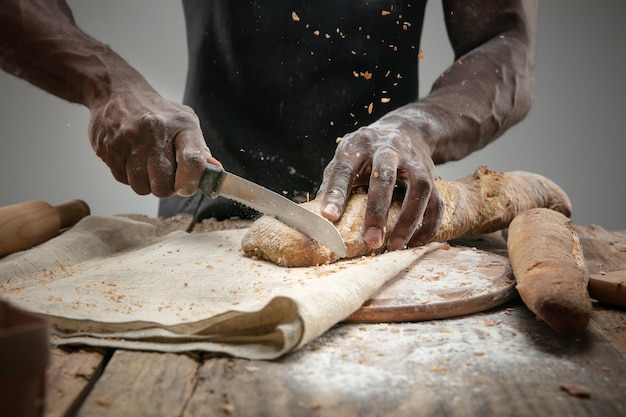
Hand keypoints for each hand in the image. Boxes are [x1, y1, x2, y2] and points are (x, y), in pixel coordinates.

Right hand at [88, 89, 219, 197]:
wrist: (116, 92)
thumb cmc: (158, 113)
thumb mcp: (185, 122)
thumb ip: (200, 150)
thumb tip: (216, 173)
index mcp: (181, 125)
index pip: (193, 162)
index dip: (191, 182)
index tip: (188, 186)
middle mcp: (154, 132)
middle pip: (164, 185)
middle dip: (166, 187)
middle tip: (165, 175)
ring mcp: (128, 141)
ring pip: (141, 187)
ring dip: (146, 183)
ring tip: (146, 165)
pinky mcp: (108, 148)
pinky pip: (122, 179)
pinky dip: (128, 175)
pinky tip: (131, 158)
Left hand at [318, 118, 442, 250]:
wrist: (406, 129)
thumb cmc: (366, 151)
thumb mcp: (345, 157)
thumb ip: (333, 183)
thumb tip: (317, 217)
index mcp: (360, 145)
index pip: (345, 169)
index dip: (336, 193)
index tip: (329, 218)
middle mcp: (389, 150)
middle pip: (385, 177)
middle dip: (378, 211)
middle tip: (371, 241)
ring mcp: (414, 162)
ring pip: (419, 189)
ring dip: (408, 220)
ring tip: (395, 246)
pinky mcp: (432, 175)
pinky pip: (437, 202)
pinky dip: (429, 225)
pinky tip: (415, 243)